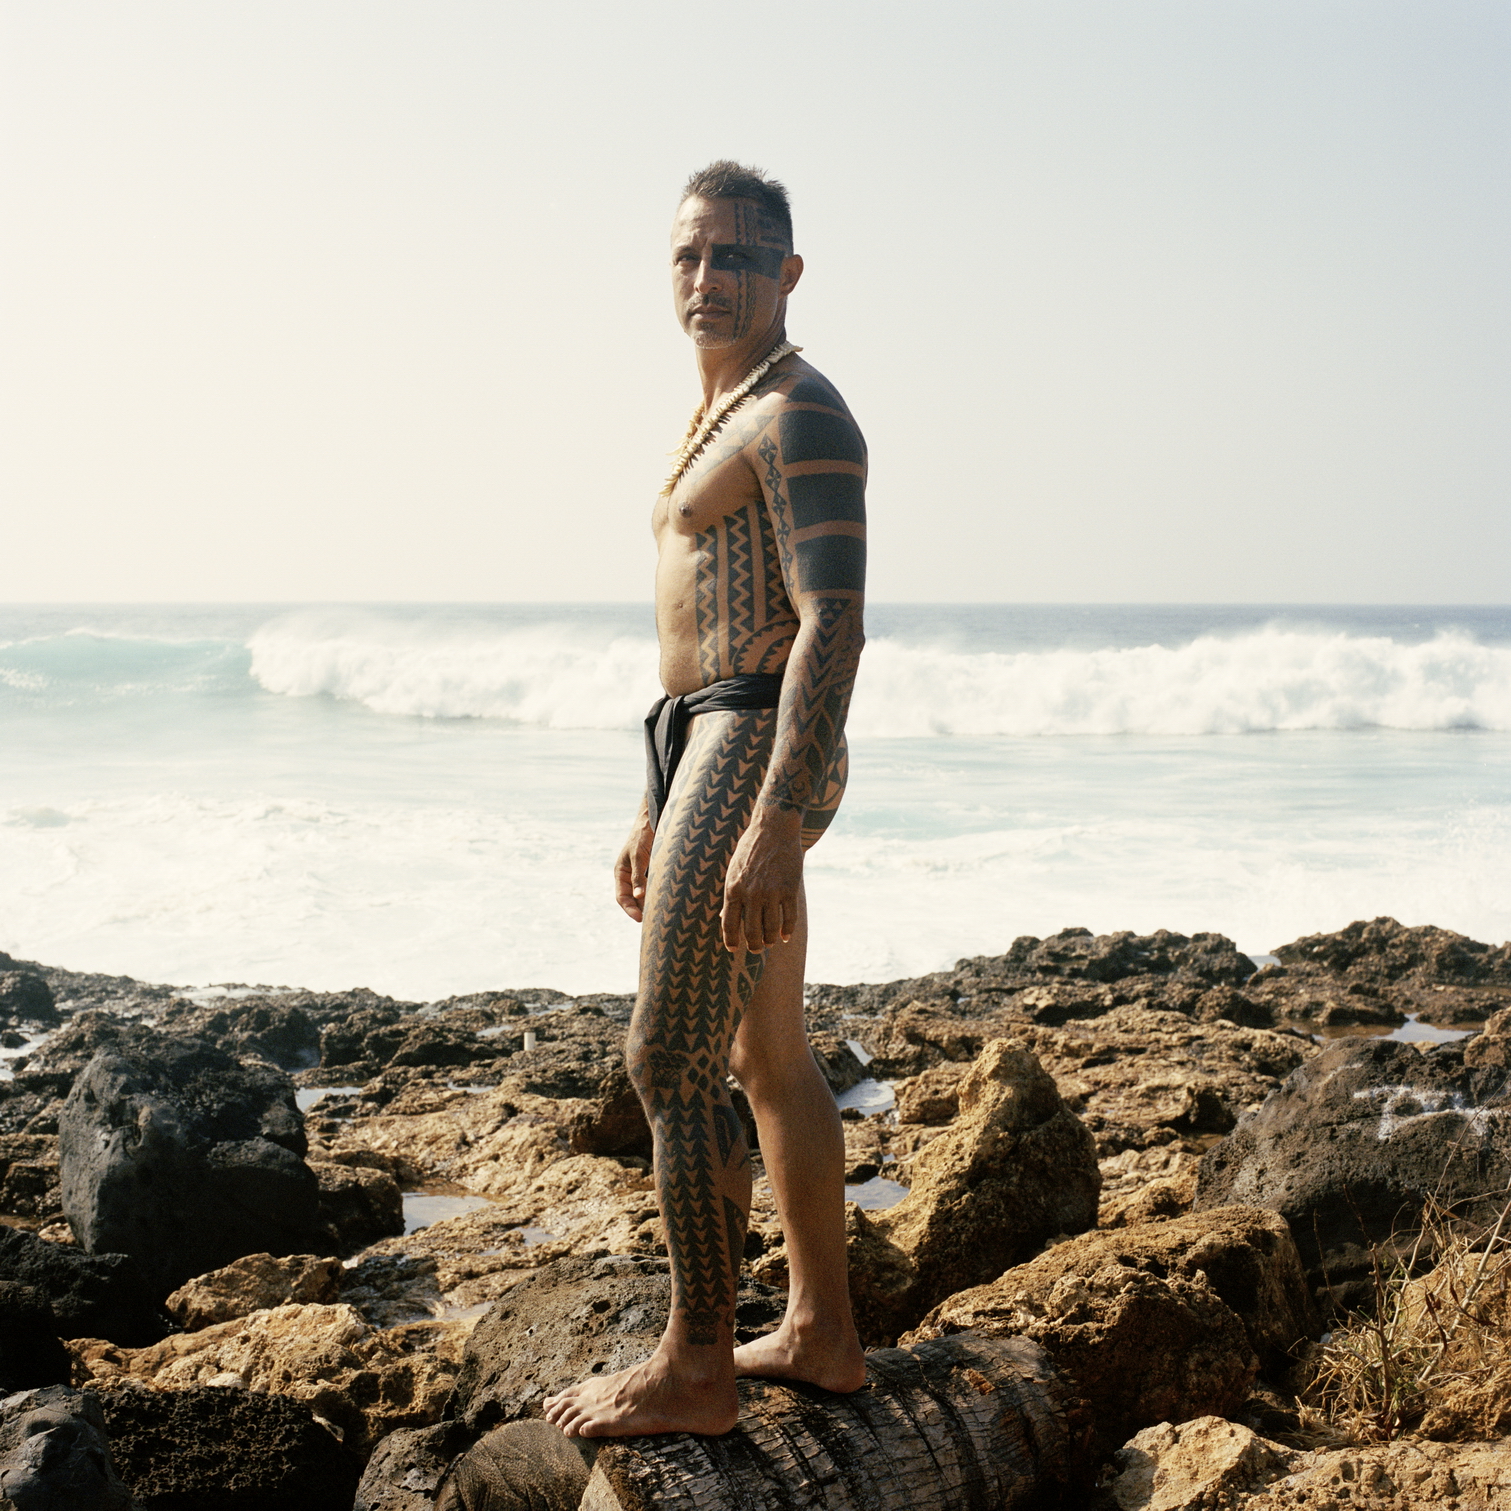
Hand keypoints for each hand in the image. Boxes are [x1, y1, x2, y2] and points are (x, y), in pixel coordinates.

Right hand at [614, 810, 654, 922]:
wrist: (653, 818)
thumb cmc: (642, 835)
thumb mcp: (639, 856)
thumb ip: (639, 876)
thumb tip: (639, 897)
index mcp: (621, 873)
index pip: (622, 897)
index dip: (630, 910)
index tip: (640, 919)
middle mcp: (630, 876)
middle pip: (634, 899)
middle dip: (641, 910)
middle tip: (654, 921)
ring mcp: (642, 873)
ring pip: (644, 894)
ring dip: (651, 903)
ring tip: (662, 913)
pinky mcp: (653, 870)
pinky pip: (654, 886)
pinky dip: (659, 894)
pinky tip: (669, 900)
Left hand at [721, 808, 802, 952]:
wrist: (773, 829)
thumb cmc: (750, 849)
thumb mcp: (733, 870)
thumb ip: (731, 895)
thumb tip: (724, 919)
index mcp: (733, 889)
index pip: (729, 925)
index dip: (731, 941)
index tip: (733, 949)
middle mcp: (751, 893)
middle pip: (752, 932)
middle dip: (754, 946)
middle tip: (757, 949)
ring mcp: (771, 892)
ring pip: (771, 929)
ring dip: (771, 940)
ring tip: (771, 942)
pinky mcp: (789, 889)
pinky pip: (789, 919)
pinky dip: (788, 931)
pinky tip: (786, 936)